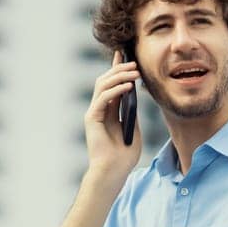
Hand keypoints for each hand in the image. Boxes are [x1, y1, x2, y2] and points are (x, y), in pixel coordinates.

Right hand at [84, 49, 141, 179]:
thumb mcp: (133, 128)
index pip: (112, 84)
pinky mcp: (92, 118)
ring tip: (134, 73)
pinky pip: (103, 99)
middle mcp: (99, 109)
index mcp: (108, 111)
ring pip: (102, 86)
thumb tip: (135, 94)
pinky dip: (115, 90)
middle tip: (135, 64)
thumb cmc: (124, 155)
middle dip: (120, 69)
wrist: (114, 171)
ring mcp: (94, 113)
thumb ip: (131, 112)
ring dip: (119, 77)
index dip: (117, 68)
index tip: (125, 54)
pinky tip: (127, 87)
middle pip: (106, 81)